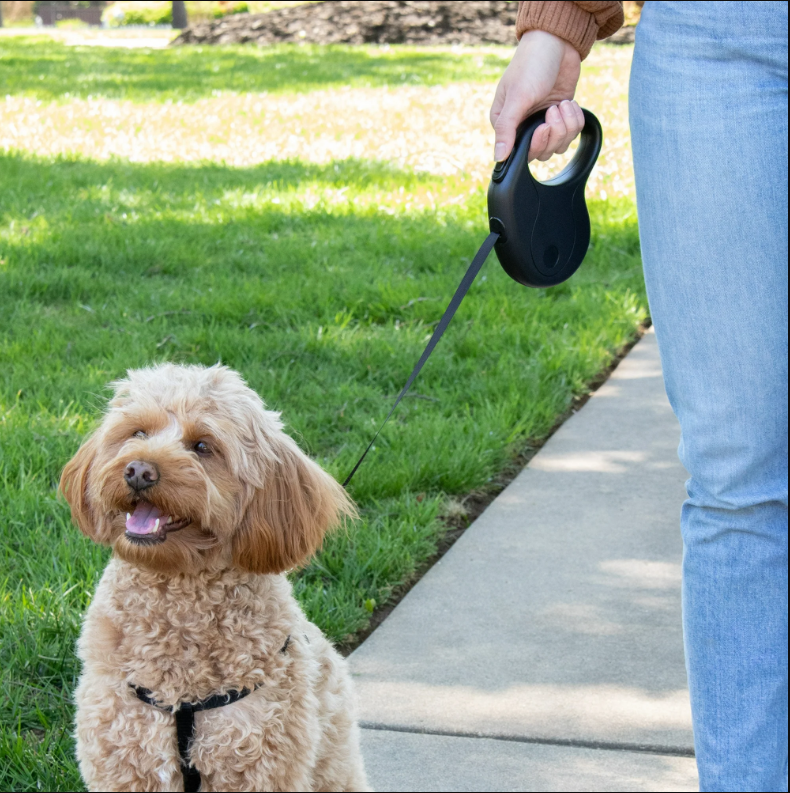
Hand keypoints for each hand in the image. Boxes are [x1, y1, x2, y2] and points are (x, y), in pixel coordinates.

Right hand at [490, 30, 583, 162]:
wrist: (557, 42)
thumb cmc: (531, 65)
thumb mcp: (517, 97)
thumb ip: (506, 129)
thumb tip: (497, 157)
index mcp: (507, 124)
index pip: (521, 152)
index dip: (536, 144)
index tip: (543, 126)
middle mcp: (524, 126)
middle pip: (543, 152)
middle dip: (554, 133)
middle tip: (553, 109)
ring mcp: (544, 122)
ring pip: (559, 145)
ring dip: (566, 126)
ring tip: (562, 104)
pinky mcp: (561, 116)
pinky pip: (572, 132)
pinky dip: (575, 119)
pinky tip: (569, 103)